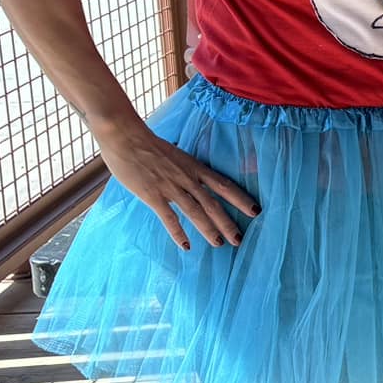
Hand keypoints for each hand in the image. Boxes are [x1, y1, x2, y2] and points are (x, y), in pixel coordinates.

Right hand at [96, 112, 258, 250]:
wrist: (127, 137)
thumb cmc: (149, 144)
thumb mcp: (177, 154)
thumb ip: (186, 169)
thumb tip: (193, 179)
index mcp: (195, 167)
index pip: (224, 185)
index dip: (241, 199)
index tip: (256, 211)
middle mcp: (188, 178)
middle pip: (213, 203)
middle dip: (228, 222)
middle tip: (239, 239)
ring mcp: (171, 187)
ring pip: (196, 212)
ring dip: (209, 229)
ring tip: (219, 244)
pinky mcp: (153, 195)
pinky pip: (169, 217)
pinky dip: (178, 233)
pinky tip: (186, 246)